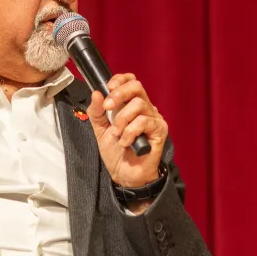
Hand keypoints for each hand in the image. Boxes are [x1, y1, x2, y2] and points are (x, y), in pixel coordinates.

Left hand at [86, 73, 167, 187]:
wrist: (124, 174)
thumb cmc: (116, 152)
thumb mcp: (100, 129)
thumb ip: (96, 112)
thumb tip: (96, 93)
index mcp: (131, 104)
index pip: (130, 81)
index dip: (119, 80)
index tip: (107, 89)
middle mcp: (144, 108)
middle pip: (137, 86)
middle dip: (119, 95)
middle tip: (108, 108)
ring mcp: (153, 118)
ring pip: (139, 104)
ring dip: (122, 120)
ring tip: (117, 134)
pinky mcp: (160, 130)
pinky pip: (144, 122)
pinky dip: (130, 132)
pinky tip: (126, 142)